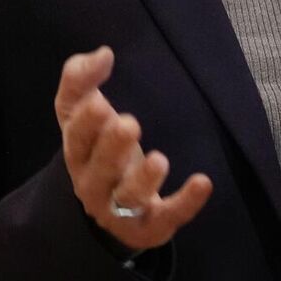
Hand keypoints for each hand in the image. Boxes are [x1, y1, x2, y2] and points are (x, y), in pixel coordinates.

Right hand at [55, 46, 212, 252]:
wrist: (111, 208)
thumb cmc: (98, 147)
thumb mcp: (83, 112)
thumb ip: (82, 79)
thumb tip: (103, 53)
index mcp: (78, 153)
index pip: (76, 138)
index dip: (85, 125)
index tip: (99, 103)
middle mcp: (93, 184)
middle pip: (99, 169)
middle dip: (112, 149)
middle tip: (129, 124)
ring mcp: (120, 209)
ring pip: (127, 198)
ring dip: (143, 180)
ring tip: (159, 160)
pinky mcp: (150, 226)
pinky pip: (166, 217)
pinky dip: (185, 203)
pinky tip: (203, 182)